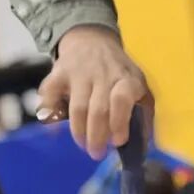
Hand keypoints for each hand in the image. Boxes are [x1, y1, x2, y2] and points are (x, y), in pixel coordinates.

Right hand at [40, 25, 152, 159]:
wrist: (92, 40)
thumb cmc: (118, 73)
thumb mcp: (139, 86)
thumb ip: (143, 114)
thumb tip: (143, 146)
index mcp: (126, 79)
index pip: (122, 99)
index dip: (119, 122)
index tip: (118, 142)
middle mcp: (103, 75)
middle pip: (98, 110)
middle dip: (97, 137)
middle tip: (96, 153)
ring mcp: (80, 73)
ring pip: (78, 108)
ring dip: (79, 132)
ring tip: (84, 144)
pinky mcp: (59, 72)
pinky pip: (51, 95)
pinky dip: (49, 113)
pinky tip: (54, 129)